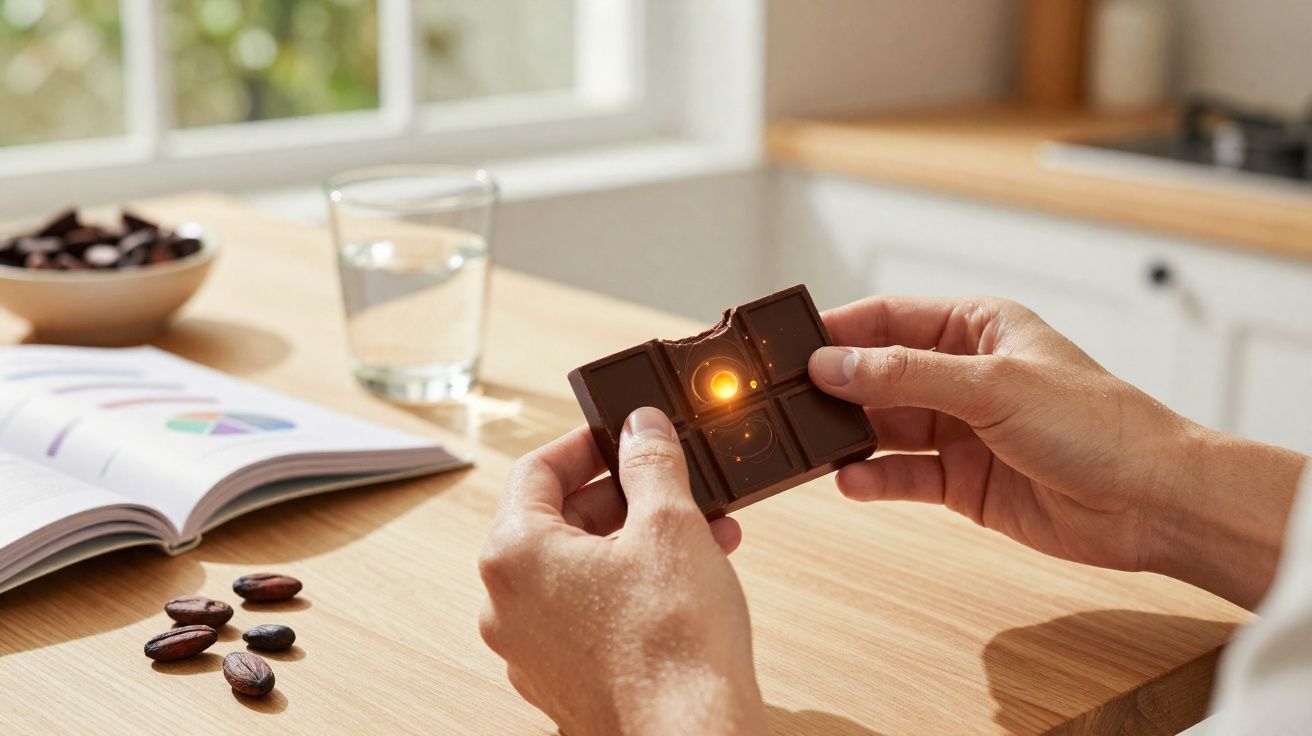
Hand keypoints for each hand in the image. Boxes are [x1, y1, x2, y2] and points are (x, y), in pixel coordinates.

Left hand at [479, 407, 767, 735]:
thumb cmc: (671, 644)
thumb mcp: (670, 524)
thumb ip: (650, 462)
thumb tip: (640, 429)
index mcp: (513, 556)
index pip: (535, 470)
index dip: (584, 444)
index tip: (619, 436)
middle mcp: (506, 606)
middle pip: (557, 522)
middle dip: (622, 498)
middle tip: (668, 485)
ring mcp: (532, 651)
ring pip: (579, 572)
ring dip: (635, 542)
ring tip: (698, 533)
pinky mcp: (564, 682)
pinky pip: (589, 616)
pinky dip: (630, 589)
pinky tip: (685, 583)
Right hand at [809, 295, 1306, 608]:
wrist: (1152, 502)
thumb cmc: (1098, 425)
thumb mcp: (992, 386)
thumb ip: (905, 375)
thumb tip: (832, 364)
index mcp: (977, 327)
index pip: (890, 318)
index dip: (839, 330)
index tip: (790, 345)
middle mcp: (964, 375)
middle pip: (879, 374)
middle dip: (835, 388)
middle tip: (786, 401)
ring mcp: (961, 429)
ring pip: (885, 427)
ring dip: (850, 436)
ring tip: (810, 444)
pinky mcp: (961, 481)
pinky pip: (903, 475)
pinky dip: (875, 479)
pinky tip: (852, 482)